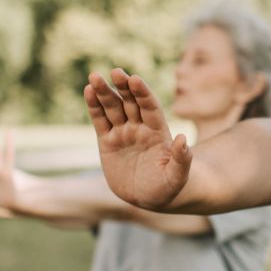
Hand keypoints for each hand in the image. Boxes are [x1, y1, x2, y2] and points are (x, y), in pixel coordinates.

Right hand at [84, 69, 190, 209]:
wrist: (148, 198)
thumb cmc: (167, 187)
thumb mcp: (177, 176)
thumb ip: (181, 159)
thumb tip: (182, 138)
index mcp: (157, 132)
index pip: (150, 107)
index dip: (143, 93)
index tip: (135, 79)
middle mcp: (140, 127)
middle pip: (131, 102)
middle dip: (124, 87)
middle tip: (116, 71)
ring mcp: (123, 132)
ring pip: (113, 107)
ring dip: (104, 92)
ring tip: (94, 77)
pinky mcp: (107, 141)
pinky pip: (100, 120)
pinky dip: (94, 106)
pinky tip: (88, 91)